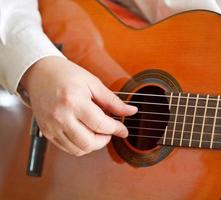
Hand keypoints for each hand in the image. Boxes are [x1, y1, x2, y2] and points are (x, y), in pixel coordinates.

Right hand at [20, 56, 136, 155]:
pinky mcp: (47, 132)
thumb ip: (112, 100)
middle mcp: (61, 116)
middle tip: (110, 130)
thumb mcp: (93, 83)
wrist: (39, 73)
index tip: (123, 130)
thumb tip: (131, 111)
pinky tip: (85, 133)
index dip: (116, 129)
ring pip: (78, 150)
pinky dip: (80, 146)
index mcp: (74, 101)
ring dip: (94, 145)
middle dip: (105, 140)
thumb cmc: (66, 74)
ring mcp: (52, 126)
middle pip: (89, 142)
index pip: (100, 125)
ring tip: (97, 131)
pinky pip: (67, 148)